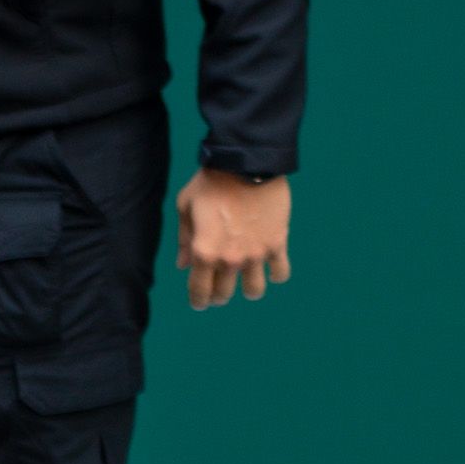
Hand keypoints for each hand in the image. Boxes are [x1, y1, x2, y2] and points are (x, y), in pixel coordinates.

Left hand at [176, 169, 291, 310]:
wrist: (247, 162)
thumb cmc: (211, 181)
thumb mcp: (186, 206)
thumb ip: (185, 239)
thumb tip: (183, 265)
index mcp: (203, 251)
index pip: (199, 291)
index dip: (198, 300)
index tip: (199, 302)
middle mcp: (230, 259)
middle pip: (224, 294)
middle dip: (218, 295)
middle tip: (218, 289)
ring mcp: (256, 253)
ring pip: (254, 290)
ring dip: (248, 289)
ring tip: (245, 280)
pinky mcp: (277, 243)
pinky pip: (281, 272)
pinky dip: (276, 274)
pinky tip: (270, 267)